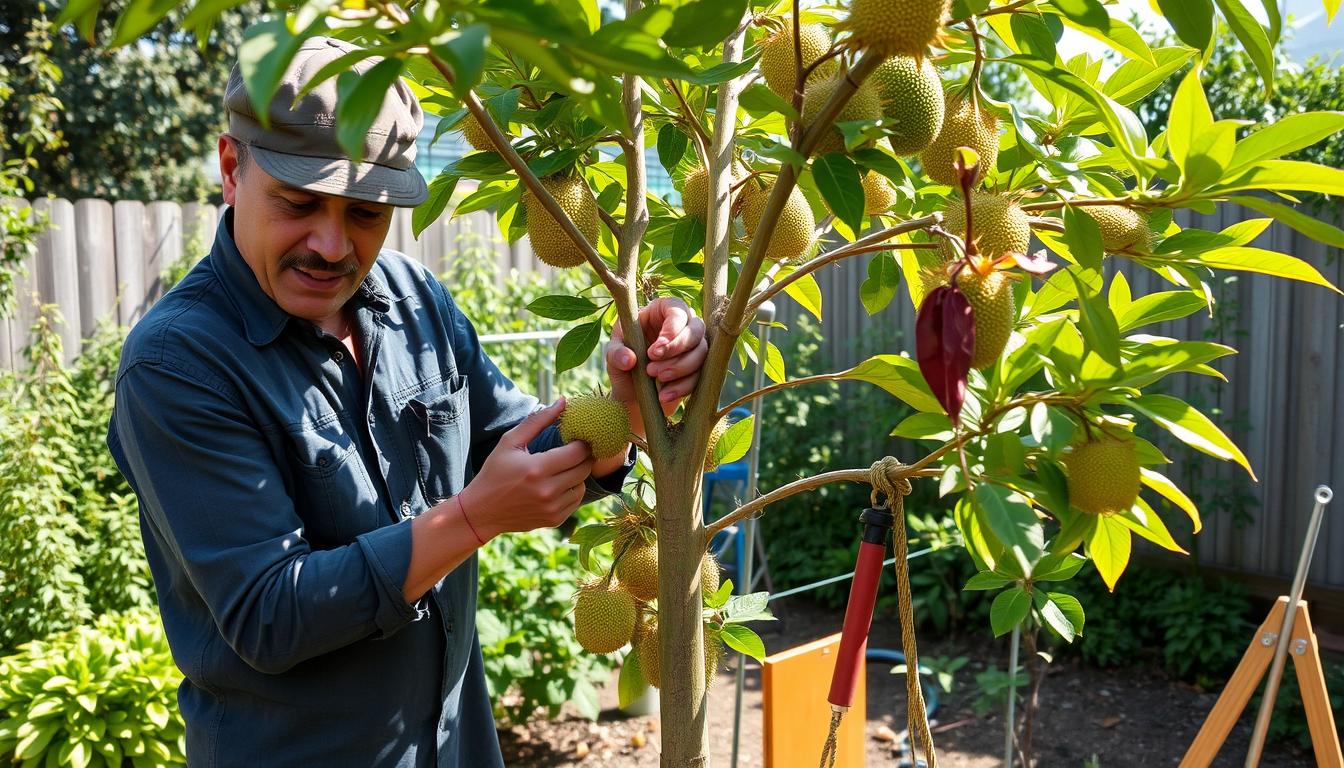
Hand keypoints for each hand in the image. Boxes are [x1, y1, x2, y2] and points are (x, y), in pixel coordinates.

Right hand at [462, 399, 593, 537]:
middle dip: (583, 456)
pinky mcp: (554, 519)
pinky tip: (557, 484)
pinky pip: (576, 501)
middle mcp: (548, 491)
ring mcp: (552, 508)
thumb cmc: (495, 472)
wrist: (482, 511)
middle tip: (574, 450)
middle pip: (584, 468)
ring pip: (582, 485)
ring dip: (577, 474)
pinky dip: (571, 490)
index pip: (577, 452)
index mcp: (537, 469)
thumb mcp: (510, 442)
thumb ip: (538, 421)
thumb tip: (563, 402)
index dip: (582, 442)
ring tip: (563, 468)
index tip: (577, 438)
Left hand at [606, 296, 707, 419]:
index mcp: (660, 311)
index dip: (672, 328)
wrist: (632, 394)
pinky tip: (663, 395)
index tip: (655, 350)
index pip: (677, 309)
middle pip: (696, 328)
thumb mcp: (613, 355)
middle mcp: (682, 325)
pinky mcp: (698, 368)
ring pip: (701, 352)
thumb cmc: (623, 364)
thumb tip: (628, 359)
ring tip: (656, 379)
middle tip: (652, 368)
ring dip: (680, 368)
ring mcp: (693, 347)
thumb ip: (617, 354)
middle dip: (677, 349)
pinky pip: (701, 375)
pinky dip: (682, 386)